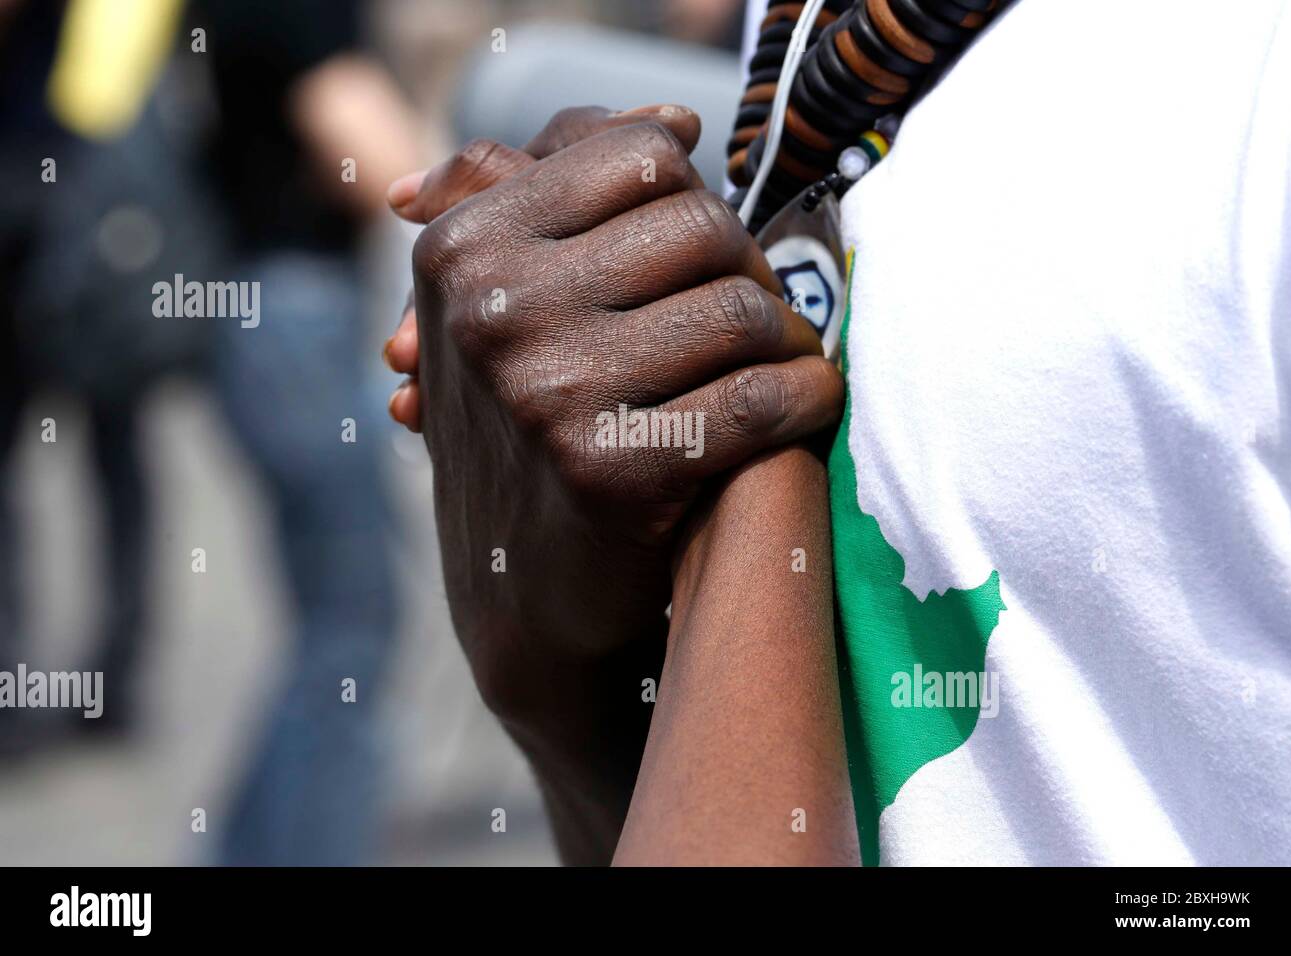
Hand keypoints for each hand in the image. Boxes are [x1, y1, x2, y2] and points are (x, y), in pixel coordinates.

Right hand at [402, 107, 843, 861]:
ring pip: (743, 311)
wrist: (520, 588)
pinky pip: (764, 400)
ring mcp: (545, 391)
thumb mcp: (511, 301)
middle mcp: (490, 310)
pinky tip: (809, 406)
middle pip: (702, 229)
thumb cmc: (535, 424)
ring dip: (789, 340)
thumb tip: (677, 121)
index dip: (700, 204)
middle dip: (751, 273)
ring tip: (785, 364)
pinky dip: (811, 400)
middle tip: (761, 320)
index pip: (641, 160)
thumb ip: (573, 192)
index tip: (710, 259)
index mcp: (462, 248)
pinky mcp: (610, 471)